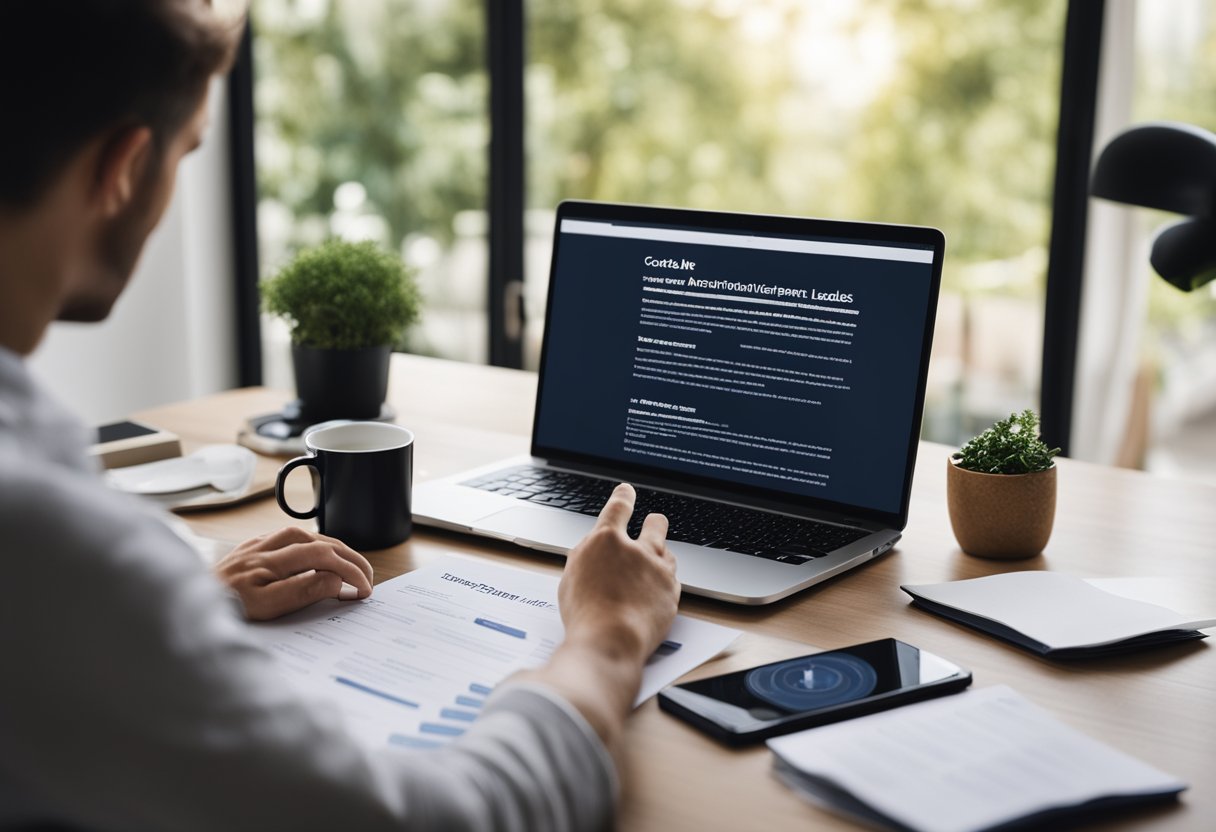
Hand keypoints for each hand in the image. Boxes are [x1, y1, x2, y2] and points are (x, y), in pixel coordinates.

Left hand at [214, 526, 372, 620]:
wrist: (183, 603)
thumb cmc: (224, 608)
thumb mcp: (265, 608)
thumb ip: (302, 590)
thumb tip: (335, 578)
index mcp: (273, 557)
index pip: (325, 556)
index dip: (350, 571)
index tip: (364, 590)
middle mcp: (268, 544)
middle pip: (322, 542)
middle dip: (350, 558)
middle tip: (368, 578)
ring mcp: (260, 543)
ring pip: (310, 537)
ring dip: (336, 550)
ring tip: (353, 567)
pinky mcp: (254, 547)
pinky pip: (294, 539)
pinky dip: (316, 547)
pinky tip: (321, 557)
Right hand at [558, 483, 679, 663]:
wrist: (610, 640)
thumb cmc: (585, 614)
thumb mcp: (572, 577)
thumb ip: (587, 556)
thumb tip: (596, 549)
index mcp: (605, 541)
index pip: (618, 507)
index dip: (623, 496)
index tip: (627, 490)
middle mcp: (636, 549)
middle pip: (656, 524)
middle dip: (654, 523)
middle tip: (652, 525)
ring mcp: (658, 569)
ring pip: (666, 553)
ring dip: (658, 560)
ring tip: (647, 575)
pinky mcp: (672, 591)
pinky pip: (671, 581)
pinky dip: (663, 586)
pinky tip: (652, 597)